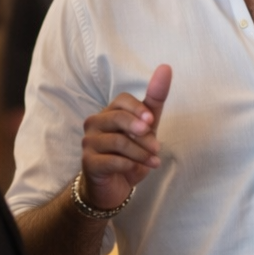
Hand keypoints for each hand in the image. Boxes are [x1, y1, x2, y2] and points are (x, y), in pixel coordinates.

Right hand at [80, 65, 171, 210]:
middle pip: (119, 118)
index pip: (122, 99)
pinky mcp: (88, 163)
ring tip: (153, 161)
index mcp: (110, 112)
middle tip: (156, 146)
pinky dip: (128, 165)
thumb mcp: (146, 128)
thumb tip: (166, 68)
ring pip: (118, 142)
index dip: (138, 109)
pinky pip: (111, 160)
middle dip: (142, 134)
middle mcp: (95, 123)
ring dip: (140, 153)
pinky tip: (136, 169)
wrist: (113, 187)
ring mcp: (89, 143)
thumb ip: (154, 101)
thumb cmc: (130, 154)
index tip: (151, 122)